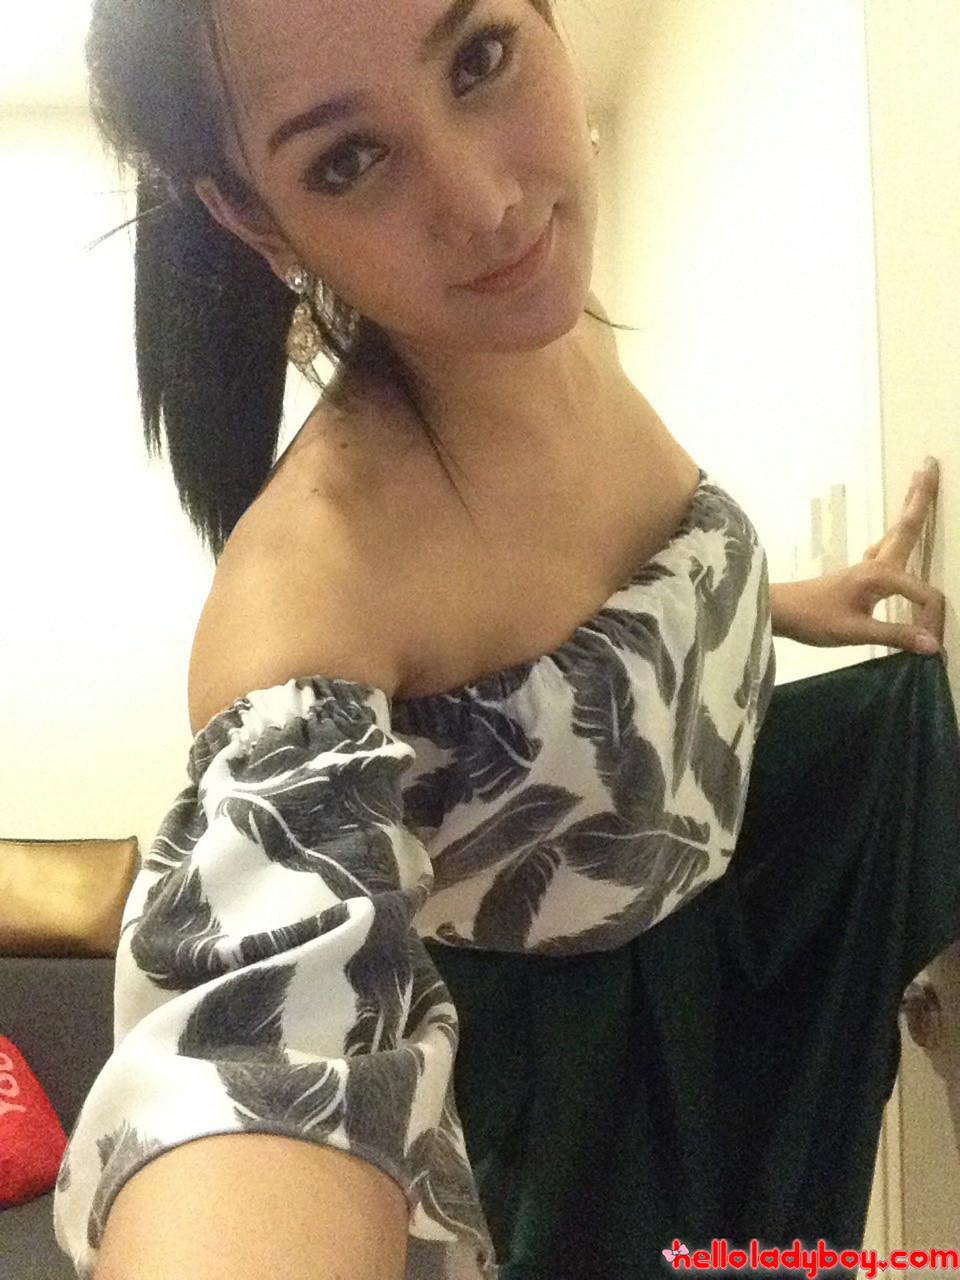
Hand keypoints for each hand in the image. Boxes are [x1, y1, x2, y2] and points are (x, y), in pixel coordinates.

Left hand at [770, 458, 944, 653]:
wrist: (779, 611)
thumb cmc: (813, 619)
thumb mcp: (855, 631)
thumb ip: (895, 635)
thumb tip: (933, 644)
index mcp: (879, 575)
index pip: (924, 594)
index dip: (931, 620)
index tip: (930, 645)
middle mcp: (875, 564)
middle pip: (906, 526)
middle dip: (920, 497)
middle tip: (929, 463)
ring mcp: (866, 566)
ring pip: (895, 532)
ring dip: (909, 508)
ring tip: (919, 482)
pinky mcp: (858, 574)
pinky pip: (885, 547)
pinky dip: (897, 533)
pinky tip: (897, 534)